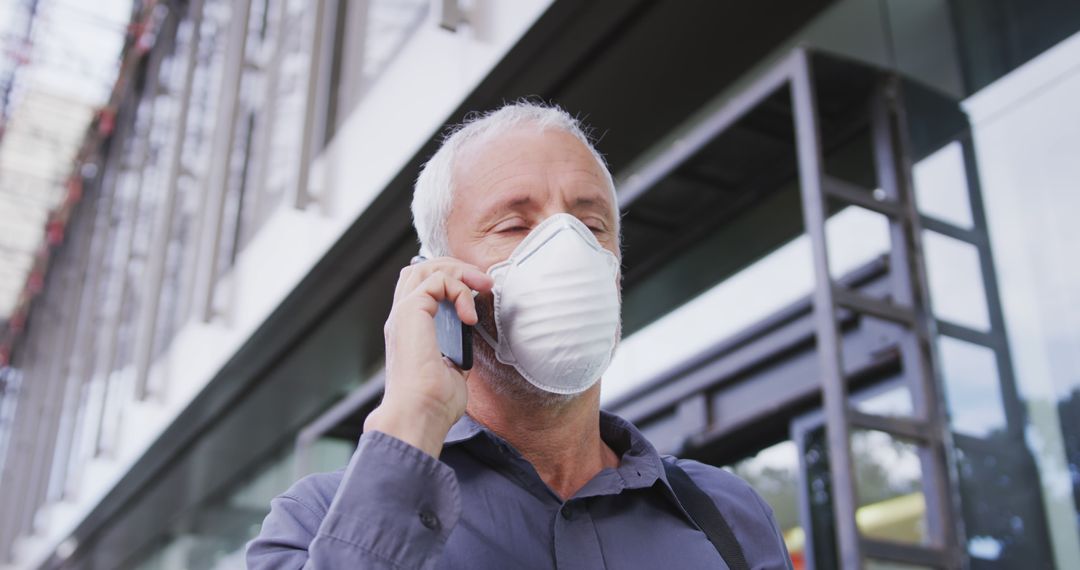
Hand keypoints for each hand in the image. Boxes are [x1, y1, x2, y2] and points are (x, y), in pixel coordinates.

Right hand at [364, 257, 493, 457]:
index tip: (478, 295)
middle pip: (421, 269)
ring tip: (482, 287)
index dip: (450, 282)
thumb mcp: (451, 371)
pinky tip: (470, 317)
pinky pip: (438, 281)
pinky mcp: (411, 312)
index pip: (421, 287)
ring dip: (459, 272)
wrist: (418, 416)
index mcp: (409, 330)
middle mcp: (401, 318)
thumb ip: (455, 352)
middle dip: (456, 268)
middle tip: (483, 284)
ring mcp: (403, 313)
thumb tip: (467, 345)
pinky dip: (459, 290)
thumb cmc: (433, 404)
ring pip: (426, 267)